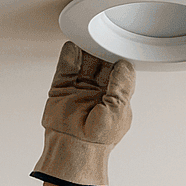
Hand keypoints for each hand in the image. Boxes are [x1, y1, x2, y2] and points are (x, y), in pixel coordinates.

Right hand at [30, 42, 135, 185]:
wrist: (73, 149)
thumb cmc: (99, 139)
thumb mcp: (119, 110)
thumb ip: (121, 86)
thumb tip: (124, 64)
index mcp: (115, 99)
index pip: (119, 74)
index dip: (119, 60)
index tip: (121, 45)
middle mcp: (97, 93)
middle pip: (100, 65)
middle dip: (102, 51)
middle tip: (104, 36)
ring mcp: (78, 90)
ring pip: (83, 63)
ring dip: (86, 50)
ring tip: (89, 35)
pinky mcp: (61, 89)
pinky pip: (66, 68)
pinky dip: (69, 56)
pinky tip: (73, 46)